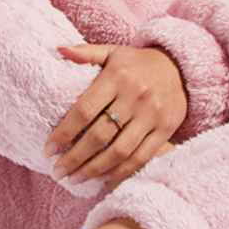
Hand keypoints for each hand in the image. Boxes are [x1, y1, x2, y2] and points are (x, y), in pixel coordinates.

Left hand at [45, 43, 186, 190]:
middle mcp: (135, 96)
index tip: (49, 149)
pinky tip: (103, 179)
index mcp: (117, 77)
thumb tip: (58, 49)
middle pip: (99, 135)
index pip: (84, 110)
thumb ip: (86, 53)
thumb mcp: (113, 52)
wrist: (179, 66)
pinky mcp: (166, 130)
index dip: (64, 132)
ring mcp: (151, 115)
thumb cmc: (137, 62)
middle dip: (74, 157)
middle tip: (57, 171)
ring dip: (94, 170)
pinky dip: (120, 172)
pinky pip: (140, 157)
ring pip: (119, 151)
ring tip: (75, 179)